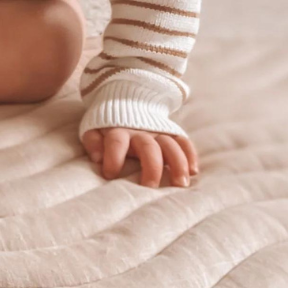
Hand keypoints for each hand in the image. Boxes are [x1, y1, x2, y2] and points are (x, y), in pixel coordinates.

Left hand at [81, 127, 198, 186]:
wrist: (125, 100)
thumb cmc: (107, 125)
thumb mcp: (94, 129)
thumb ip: (93, 142)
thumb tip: (97, 158)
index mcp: (118, 131)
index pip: (116, 142)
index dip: (113, 158)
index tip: (110, 174)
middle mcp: (140, 132)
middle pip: (148, 147)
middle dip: (150, 167)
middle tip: (149, 187)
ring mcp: (157, 132)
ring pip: (170, 145)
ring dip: (177, 163)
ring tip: (180, 184)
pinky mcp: (171, 133)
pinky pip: (184, 141)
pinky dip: (190, 154)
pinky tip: (194, 171)